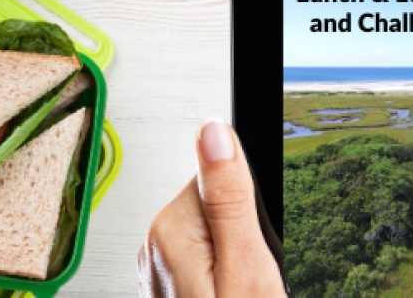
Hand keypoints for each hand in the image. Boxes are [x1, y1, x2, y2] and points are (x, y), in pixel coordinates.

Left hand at [138, 118, 285, 296]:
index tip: (255, 243)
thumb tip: (214, 131)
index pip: (221, 180)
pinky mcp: (171, 284)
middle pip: (217, 206)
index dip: (251, 210)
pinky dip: (225, 274)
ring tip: (241, 289)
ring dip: (236, 257)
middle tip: (250, 275)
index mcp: (171, 230)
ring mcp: (160, 268)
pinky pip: (207, 258)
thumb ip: (230, 198)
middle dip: (244, 235)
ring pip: (215, 234)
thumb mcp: (245, 263)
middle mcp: (156, 245)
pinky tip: (231, 293)